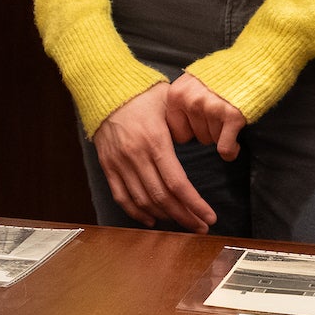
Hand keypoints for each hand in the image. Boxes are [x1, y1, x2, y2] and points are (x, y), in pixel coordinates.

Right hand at [91, 82, 214, 231]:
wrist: (105, 88)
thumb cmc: (142, 95)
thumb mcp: (169, 105)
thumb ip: (186, 127)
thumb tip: (210, 142)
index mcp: (155, 140)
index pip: (177, 183)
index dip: (195, 204)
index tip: (209, 217)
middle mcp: (135, 155)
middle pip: (162, 197)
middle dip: (184, 216)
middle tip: (200, 226)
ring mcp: (119, 162)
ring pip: (143, 200)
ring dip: (164, 216)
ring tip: (181, 222)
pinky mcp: (107, 165)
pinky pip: (121, 196)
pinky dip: (136, 212)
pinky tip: (152, 219)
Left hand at [166, 72, 245, 161]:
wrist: (250, 65)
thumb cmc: (220, 77)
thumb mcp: (191, 83)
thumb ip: (181, 102)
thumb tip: (177, 133)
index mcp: (176, 94)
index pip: (178, 133)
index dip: (192, 130)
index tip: (201, 122)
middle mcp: (191, 102)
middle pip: (197, 137)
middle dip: (209, 130)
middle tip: (218, 114)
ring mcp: (211, 108)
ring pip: (213, 140)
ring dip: (222, 133)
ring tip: (227, 115)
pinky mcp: (232, 116)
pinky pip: (225, 147)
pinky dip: (231, 150)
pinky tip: (235, 144)